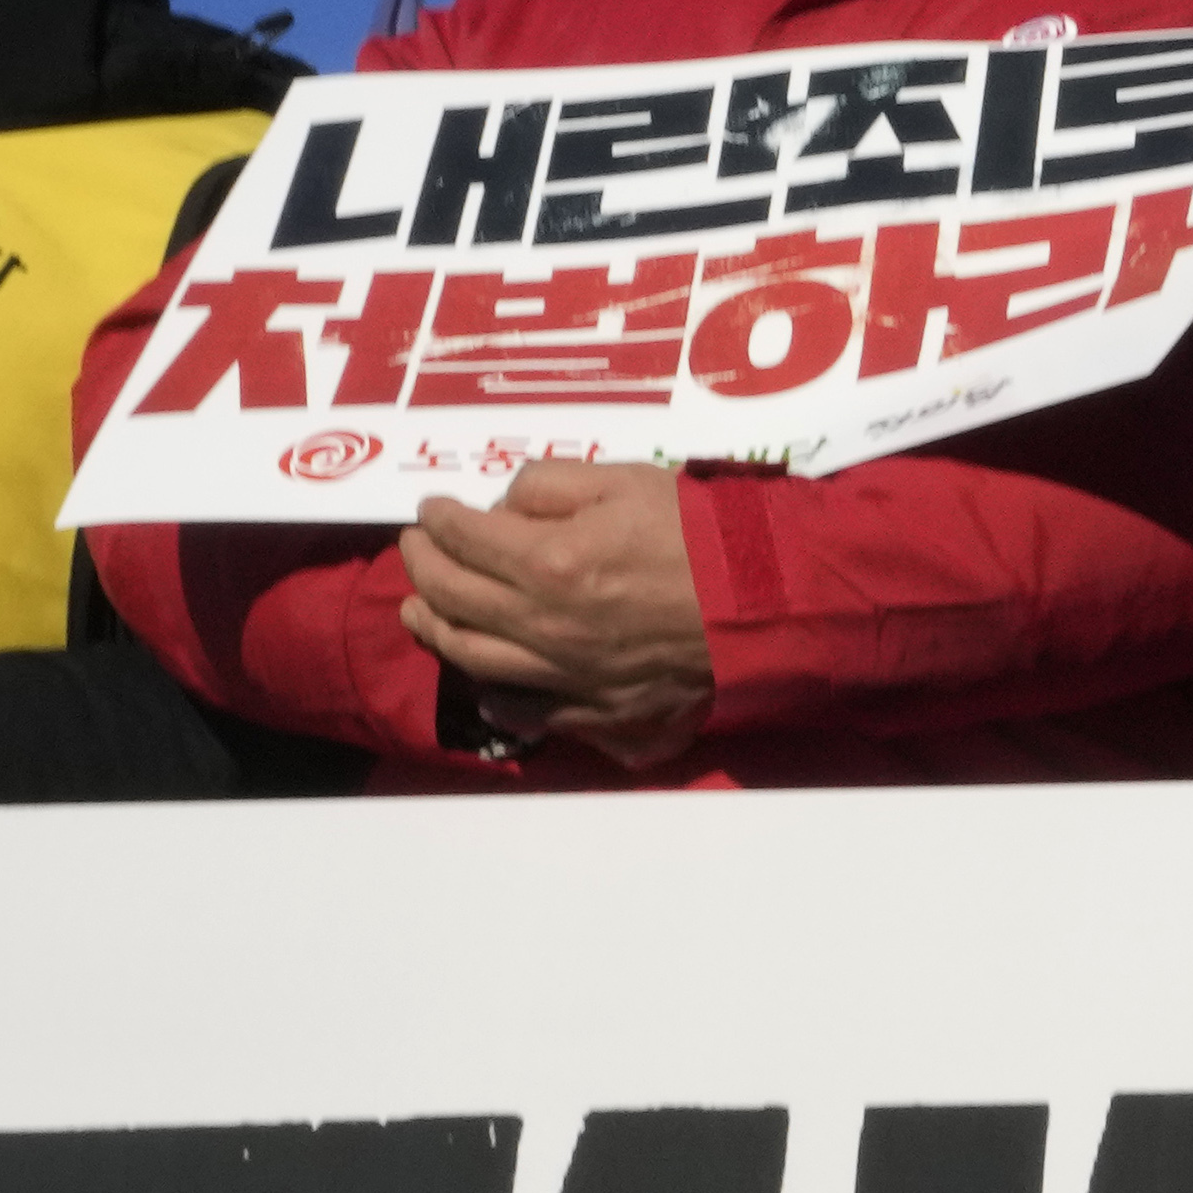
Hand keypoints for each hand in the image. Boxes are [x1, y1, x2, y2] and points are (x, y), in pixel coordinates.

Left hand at [403, 455, 715, 767]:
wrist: (775, 606)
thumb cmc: (707, 536)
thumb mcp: (626, 480)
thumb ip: (550, 485)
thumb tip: (504, 508)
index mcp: (547, 563)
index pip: (460, 537)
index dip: (436, 517)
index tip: (433, 508)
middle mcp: (544, 627)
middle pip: (451, 598)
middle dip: (422, 566)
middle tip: (417, 548)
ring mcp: (568, 678)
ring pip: (472, 658)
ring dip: (434, 629)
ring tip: (420, 609)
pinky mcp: (601, 712)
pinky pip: (530, 712)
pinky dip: (495, 697)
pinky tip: (484, 682)